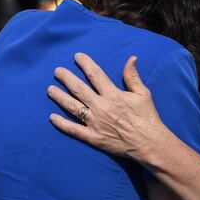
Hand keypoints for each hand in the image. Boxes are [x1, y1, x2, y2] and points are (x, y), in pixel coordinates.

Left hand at [48, 53, 162, 160]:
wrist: (149, 143)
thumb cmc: (147, 117)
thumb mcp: (143, 93)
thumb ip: (133, 76)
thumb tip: (131, 58)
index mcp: (114, 95)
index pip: (96, 75)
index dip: (85, 64)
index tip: (77, 56)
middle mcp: (101, 107)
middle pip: (79, 89)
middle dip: (66, 78)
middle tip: (57, 71)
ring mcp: (95, 123)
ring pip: (72, 107)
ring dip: (60, 97)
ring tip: (50, 89)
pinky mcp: (93, 137)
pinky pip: (73, 129)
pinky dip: (62, 123)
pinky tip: (52, 117)